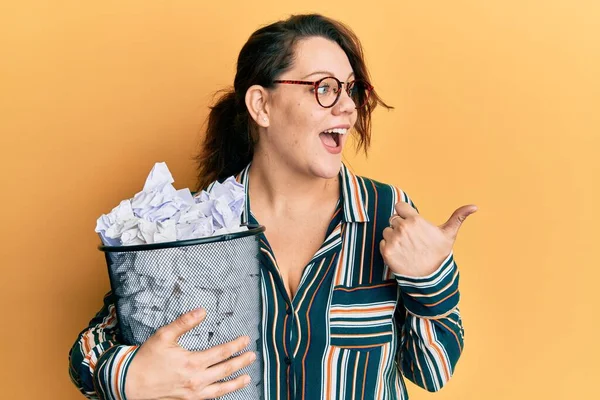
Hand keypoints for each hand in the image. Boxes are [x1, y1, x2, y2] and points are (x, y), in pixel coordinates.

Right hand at [125, 308, 255, 399]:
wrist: (130, 383)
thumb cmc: (147, 358)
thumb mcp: (164, 336)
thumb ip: (184, 322)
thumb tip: (202, 311)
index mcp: (192, 363)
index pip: (221, 352)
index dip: (236, 346)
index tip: (245, 340)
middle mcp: (196, 380)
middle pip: (225, 370)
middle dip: (241, 362)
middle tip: (252, 356)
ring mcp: (193, 394)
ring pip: (221, 389)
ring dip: (236, 382)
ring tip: (247, 377)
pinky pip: (209, 399)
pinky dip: (221, 394)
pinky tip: (225, 390)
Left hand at [380, 202, 476, 276]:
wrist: (430, 277)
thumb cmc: (439, 254)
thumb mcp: (449, 234)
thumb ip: (458, 217)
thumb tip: (474, 206)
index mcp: (415, 220)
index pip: (399, 207)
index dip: (405, 214)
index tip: (411, 223)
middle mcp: (402, 227)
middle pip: (393, 219)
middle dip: (400, 226)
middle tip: (412, 239)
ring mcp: (393, 239)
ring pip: (387, 231)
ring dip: (393, 237)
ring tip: (406, 247)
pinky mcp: (386, 251)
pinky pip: (382, 242)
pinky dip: (388, 248)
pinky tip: (400, 253)